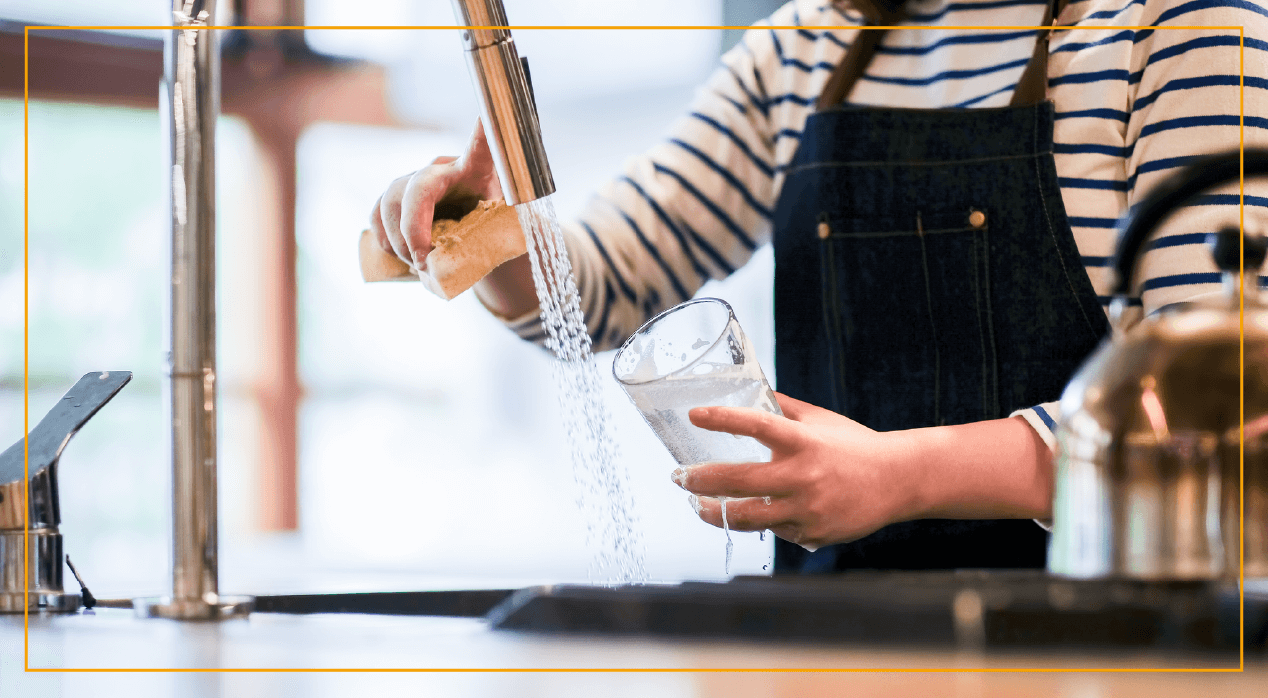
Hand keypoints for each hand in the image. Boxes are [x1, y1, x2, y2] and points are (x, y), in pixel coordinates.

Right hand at [367, 120, 501, 272]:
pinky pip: (377, 212)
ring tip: (417, 265)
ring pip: (391, 201)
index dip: (482, 134)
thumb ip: (487, 246)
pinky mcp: (397, 197)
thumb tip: (455, 266)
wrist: (472, 237)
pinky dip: (383, 237)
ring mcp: (415, 181)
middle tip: (423, 262)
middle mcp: (442, 169)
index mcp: (476, 172)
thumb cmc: (490, 233)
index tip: (484, 116)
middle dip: (414, 230)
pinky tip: (398, 255)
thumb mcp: (500, 236)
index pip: (481, 149)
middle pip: (418, 188)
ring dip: (398, 240)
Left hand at [674, 392, 924, 550]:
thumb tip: (750, 389)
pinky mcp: (813, 534)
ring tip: (696, 505)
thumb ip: (783, 408)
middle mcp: (803, 476)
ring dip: (714, 512)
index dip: (723, 419)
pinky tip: (749, 514)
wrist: (898, 481)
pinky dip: (759, 522)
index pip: (757, 424)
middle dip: (699, 480)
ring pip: (747, 517)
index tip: (695, 415)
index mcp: (804, 441)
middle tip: (678, 476)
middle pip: (738, 481)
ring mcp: (807, 509)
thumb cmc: (854, 446)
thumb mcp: (819, 420)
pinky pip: (774, 531)